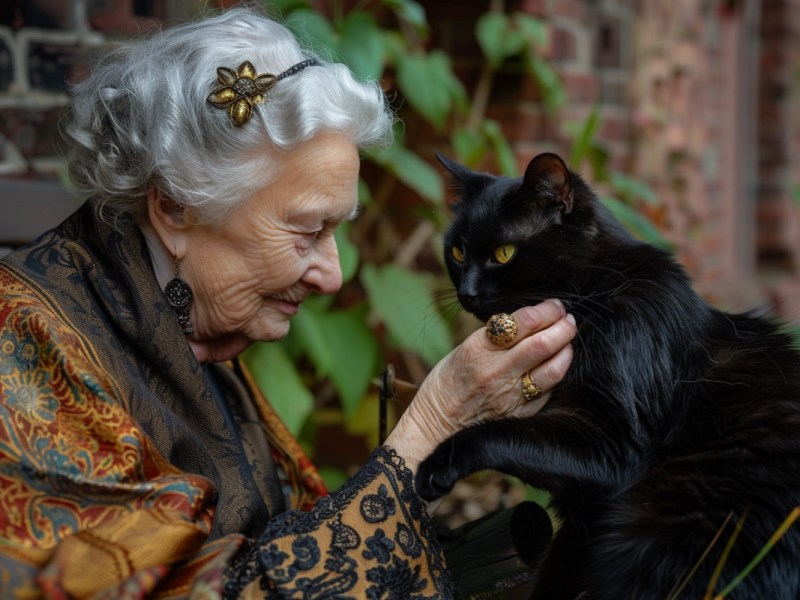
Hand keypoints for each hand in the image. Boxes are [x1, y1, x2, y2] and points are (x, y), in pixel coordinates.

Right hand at [386, 299, 575, 472]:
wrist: (436, 426)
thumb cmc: (448, 384)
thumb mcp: (464, 350)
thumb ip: (496, 337)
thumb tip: (531, 321)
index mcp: (478, 349)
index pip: (522, 323)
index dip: (545, 311)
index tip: (555, 306)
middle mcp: (496, 371)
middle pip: (542, 344)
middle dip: (562, 327)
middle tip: (568, 319)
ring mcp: (510, 395)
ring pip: (553, 369)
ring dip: (566, 350)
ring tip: (568, 341)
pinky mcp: (520, 413)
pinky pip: (547, 390)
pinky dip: (556, 374)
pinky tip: (556, 365)